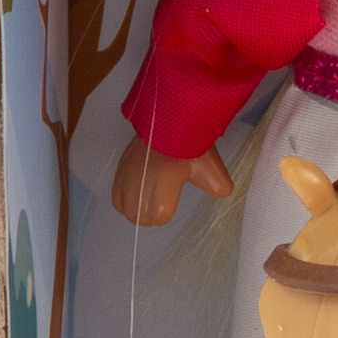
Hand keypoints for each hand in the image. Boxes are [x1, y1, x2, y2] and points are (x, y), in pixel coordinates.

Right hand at [112, 139, 234, 225]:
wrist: (166, 119)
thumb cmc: (187, 144)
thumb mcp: (210, 166)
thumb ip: (218, 185)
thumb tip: (222, 191)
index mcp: (162, 192)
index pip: (158, 218)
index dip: (166, 211)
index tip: (171, 200)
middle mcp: (139, 188)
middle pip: (139, 217)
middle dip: (151, 212)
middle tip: (161, 198)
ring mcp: (127, 179)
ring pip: (126, 209)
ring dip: (136, 206)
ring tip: (148, 194)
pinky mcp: (119, 170)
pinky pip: (115, 197)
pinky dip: (124, 198)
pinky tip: (136, 189)